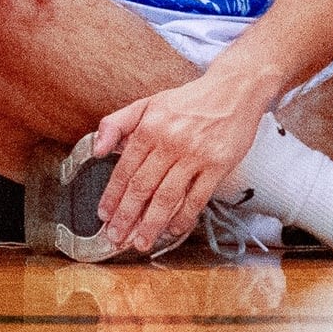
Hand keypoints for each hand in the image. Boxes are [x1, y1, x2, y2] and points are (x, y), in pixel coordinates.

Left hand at [86, 62, 276, 252]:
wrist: (234, 89)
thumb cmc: (190, 100)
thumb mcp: (149, 103)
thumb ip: (117, 123)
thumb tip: (98, 149)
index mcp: (150, 127)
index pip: (125, 169)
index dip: (112, 196)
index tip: (104, 215)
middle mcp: (170, 142)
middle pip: (143, 187)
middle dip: (127, 216)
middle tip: (116, 237)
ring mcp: (195, 155)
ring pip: (167, 197)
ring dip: (151, 224)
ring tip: (141, 242)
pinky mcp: (218, 165)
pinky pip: (197, 198)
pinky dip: (183, 218)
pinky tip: (173, 229)